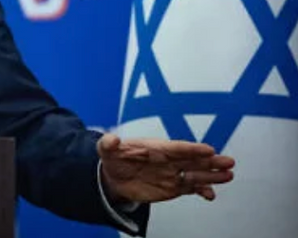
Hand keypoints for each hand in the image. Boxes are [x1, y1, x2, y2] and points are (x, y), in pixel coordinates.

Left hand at [97, 133, 234, 203]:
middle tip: (228, 162)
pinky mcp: (174, 186)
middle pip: (193, 160)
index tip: (208, 149)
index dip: (192, 149)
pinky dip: (202, 191)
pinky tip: (211, 195)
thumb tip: (112, 139)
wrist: (114, 177)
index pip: (177, 148)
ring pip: (196, 174)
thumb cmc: (113, 158)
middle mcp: (169, 160)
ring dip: (212, 176)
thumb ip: (108, 144)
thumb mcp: (106, 150)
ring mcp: (174, 173)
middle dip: (210, 161)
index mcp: (156, 147)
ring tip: (228, 176)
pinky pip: (191, 188)